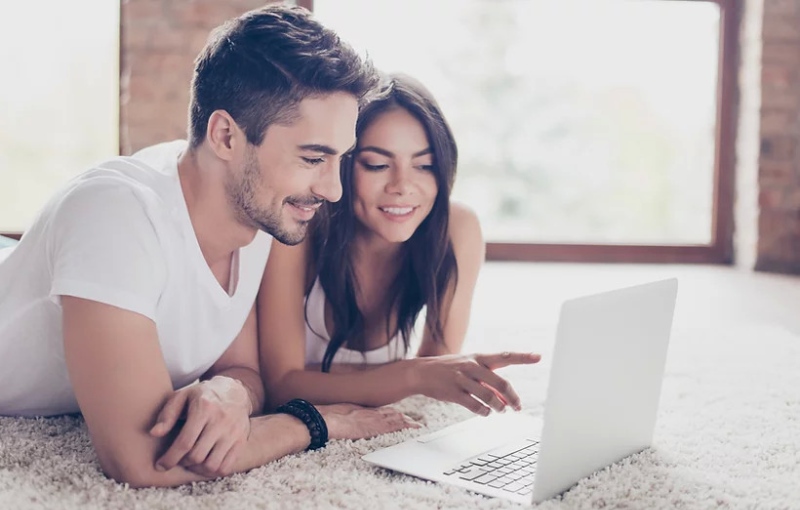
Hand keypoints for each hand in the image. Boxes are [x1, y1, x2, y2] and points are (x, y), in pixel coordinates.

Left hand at [149, 376, 252, 476]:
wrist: (235, 391)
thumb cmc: (202, 395)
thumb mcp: (182, 396)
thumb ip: (167, 414)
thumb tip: (154, 433)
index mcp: (205, 408)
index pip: (185, 441)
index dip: (170, 458)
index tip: (160, 465)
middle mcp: (222, 421)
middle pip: (197, 456)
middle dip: (182, 462)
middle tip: (177, 459)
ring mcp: (234, 432)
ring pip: (212, 465)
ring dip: (197, 469)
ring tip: (190, 462)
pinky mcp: (241, 441)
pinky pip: (226, 467)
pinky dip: (212, 471)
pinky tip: (204, 464)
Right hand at [319, 403, 420, 439]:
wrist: (324, 420)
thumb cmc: (328, 417)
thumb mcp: (341, 412)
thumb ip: (350, 413)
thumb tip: (350, 416)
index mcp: (363, 408)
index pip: (382, 410)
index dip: (393, 413)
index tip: (401, 415)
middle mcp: (370, 412)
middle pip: (392, 413)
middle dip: (403, 418)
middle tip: (414, 421)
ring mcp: (373, 419)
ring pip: (395, 419)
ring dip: (406, 422)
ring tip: (416, 426)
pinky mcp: (374, 427)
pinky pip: (393, 427)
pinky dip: (403, 427)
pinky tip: (411, 429)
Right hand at [410, 352, 540, 415]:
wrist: (421, 372)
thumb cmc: (451, 371)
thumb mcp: (470, 371)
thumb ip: (489, 384)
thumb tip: (508, 401)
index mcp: (478, 358)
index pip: (505, 356)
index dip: (522, 357)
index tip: (538, 357)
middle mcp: (472, 366)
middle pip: (500, 382)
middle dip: (513, 397)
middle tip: (517, 407)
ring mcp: (461, 379)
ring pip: (489, 397)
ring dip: (498, 407)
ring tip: (500, 410)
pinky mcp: (453, 392)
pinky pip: (475, 406)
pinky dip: (484, 411)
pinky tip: (485, 412)